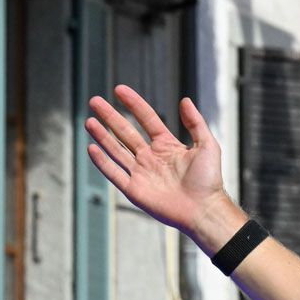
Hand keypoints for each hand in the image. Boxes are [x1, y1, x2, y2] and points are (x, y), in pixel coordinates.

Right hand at [85, 86, 237, 246]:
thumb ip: (196, 123)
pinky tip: (92, 148)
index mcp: (167, 146)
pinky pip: (114, 173)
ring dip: (102, 136)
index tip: (119, 89)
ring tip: (89, 121)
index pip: (147, 119)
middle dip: (110, 116)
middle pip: (126, 132)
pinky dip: (102, 162)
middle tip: (94, 101)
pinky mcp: (135, 190)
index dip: (134, 104)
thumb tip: (185, 100)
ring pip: (116, 150)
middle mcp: (152, 158)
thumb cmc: (209, 181)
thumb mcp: (207, 146)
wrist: (204, 210)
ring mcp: (142, 173)